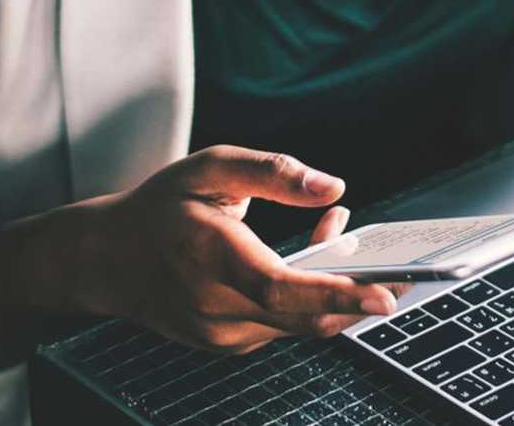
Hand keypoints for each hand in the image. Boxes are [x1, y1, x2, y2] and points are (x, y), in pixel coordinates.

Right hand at [73, 145, 402, 354]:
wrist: (106, 261)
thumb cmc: (159, 209)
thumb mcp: (209, 168)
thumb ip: (272, 173)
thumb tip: (332, 187)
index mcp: (208, 257)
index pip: (280, 288)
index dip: (336, 295)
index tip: (384, 296)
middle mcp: (215, 306)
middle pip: (304, 317)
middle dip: (362, 299)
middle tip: (408, 274)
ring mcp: (221, 334)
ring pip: (301, 324)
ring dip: (337, 292)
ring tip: (356, 244)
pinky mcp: (230, 344)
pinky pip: (286, 325)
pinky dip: (311, 299)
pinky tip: (319, 261)